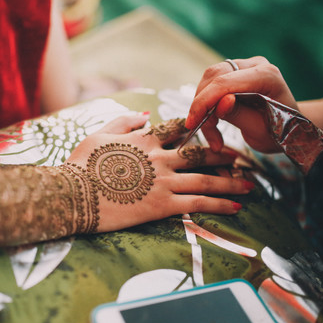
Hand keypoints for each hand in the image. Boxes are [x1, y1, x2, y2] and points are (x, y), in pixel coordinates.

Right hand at [65, 114, 254, 232]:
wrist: (72, 194)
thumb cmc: (80, 165)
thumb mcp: (98, 134)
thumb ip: (123, 122)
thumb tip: (145, 115)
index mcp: (144, 139)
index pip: (177, 129)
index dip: (197, 127)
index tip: (213, 129)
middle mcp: (160, 157)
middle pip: (201, 153)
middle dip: (225, 155)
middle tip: (242, 158)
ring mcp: (163, 181)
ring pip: (206, 179)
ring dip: (231, 181)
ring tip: (251, 184)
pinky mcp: (162, 204)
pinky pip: (198, 204)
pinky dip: (219, 204)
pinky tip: (236, 207)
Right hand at [186, 56, 298, 152]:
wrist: (290, 130)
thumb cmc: (280, 133)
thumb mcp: (260, 131)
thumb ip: (240, 115)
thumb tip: (220, 103)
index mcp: (267, 76)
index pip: (226, 82)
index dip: (204, 102)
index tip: (192, 123)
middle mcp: (256, 65)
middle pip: (215, 76)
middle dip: (201, 104)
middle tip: (198, 129)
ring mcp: (245, 67)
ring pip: (209, 80)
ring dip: (202, 107)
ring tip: (212, 133)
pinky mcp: (236, 74)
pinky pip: (212, 85)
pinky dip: (207, 106)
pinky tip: (212, 125)